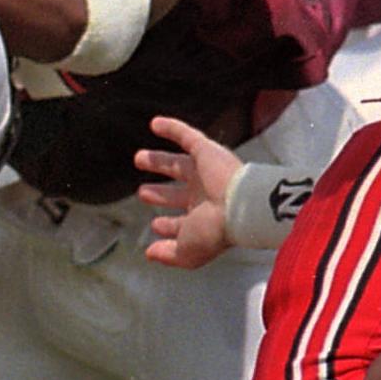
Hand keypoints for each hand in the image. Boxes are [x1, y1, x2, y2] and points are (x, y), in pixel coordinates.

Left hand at [134, 114, 241, 269]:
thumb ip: (168, 255)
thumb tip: (151, 253)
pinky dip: (172, 128)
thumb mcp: (188, 252)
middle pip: (178, 193)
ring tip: (140, 158)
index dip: (169, 225)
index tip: (156, 225)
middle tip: (144, 193)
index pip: (183, 222)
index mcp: (203, 221)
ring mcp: (205, 173)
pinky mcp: (207, 151)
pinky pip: (187, 135)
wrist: (240, 204)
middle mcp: (204, 196)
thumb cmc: (216, 230)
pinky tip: (155, 124)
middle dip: (161, 194)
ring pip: (177, 164)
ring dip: (158, 161)